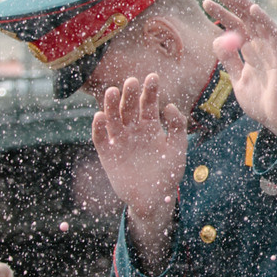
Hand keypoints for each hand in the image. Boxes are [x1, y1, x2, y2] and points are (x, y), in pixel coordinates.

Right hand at [93, 75, 191, 247]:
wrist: (154, 199)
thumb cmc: (168, 174)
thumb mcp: (178, 149)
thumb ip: (177, 127)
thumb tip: (170, 106)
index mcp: (150, 127)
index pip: (149, 104)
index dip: (150, 90)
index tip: (153, 77)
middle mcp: (133, 131)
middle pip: (129, 108)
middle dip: (130, 94)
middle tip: (132, 81)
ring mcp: (119, 141)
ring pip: (113, 119)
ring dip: (111, 106)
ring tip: (112, 91)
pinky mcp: (107, 155)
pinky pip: (100, 139)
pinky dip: (99, 128)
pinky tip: (100, 116)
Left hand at [205, 0, 276, 141]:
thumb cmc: (261, 103)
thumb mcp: (238, 80)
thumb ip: (228, 62)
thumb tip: (216, 40)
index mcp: (251, 52)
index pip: (236, 27)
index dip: (222, 13)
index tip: (207, 2)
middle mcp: (262, 47)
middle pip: (246, 19)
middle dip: (232, 3)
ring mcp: (272, 50)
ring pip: (259, 22)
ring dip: (245, 5)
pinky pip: (275, 35)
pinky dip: (265, 21)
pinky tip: (253, 9)